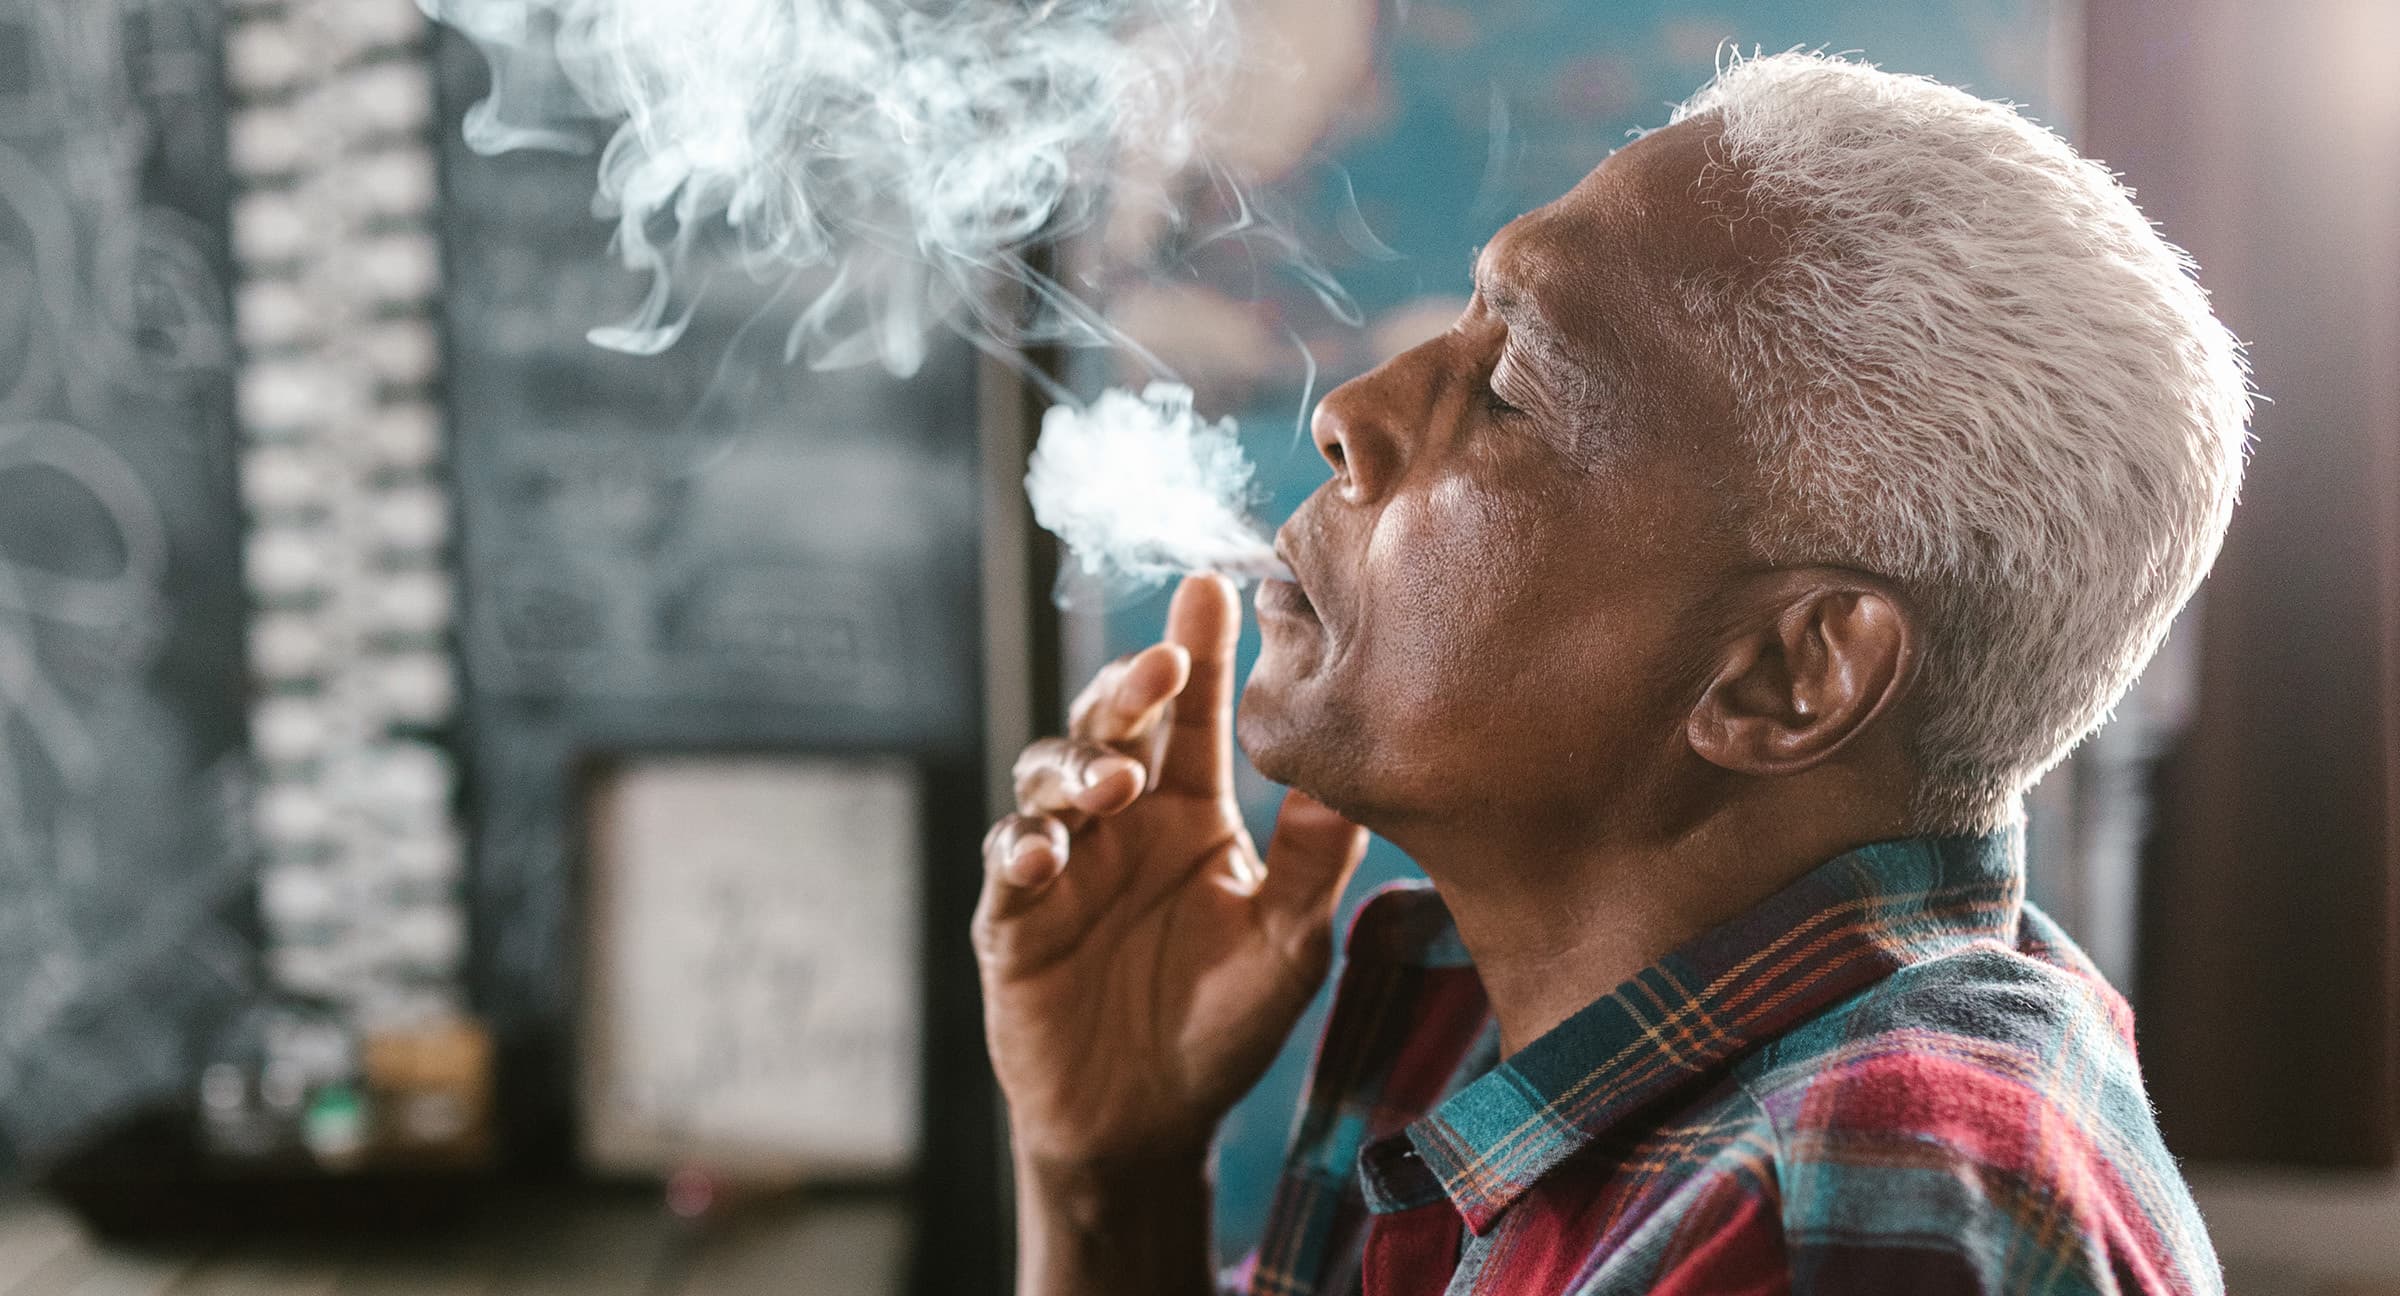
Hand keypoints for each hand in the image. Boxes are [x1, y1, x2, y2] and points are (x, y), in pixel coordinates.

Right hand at [973, 574, 1369, 1173]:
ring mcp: (1063, 863)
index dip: (1197, 650)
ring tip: (1117, 783)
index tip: (1212, 586)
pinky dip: (1024, 847)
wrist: (1148, 1122)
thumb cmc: (1223, 1026)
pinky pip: (1008, 864)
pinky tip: (1047, 852)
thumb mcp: (1288, 943)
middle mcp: (1123, 822)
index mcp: (1191, 814)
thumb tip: (1346, 774)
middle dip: (1130, 687)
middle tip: (1162, 669)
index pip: (1192, 716)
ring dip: (1078, 764)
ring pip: (1049, 775)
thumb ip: (1312, 861)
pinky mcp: (1014, 918)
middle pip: (1112, 722)